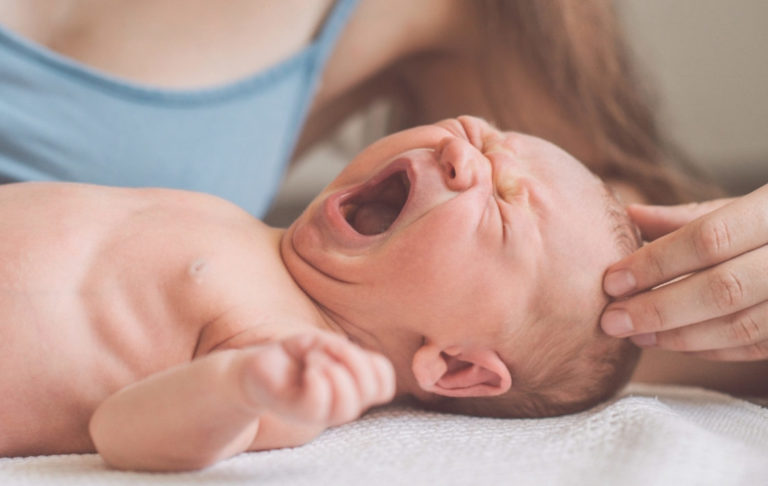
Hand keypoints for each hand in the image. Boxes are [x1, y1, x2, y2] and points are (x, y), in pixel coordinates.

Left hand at [237, 333, 395, 425]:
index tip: (347, 351)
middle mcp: (340, 404)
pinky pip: (319, 401)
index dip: (375, 367)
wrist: (255, 368)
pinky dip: (316, 376)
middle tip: (325, 350)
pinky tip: (304, 370)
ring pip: (348, 404)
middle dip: (353, 361)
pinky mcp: (297, 413)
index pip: (384, 386)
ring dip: (333, 369)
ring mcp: (320, 413)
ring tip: (312, 362)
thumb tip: (349, 355)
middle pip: (370, 392)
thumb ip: (340, 350)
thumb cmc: (291, 356)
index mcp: (352, 388)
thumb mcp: (321, 342)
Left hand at [601, 184, 767, 360]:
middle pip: (722, 289)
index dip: (656, 263)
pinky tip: (673, 343)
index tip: (611, 280)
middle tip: (611, 319)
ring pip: (741, 326)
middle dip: (659, 308)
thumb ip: (693, 216)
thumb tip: (629, 215)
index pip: (709, 238)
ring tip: (636, 334)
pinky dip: (712, 349)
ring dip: (680, 336)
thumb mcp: (751, 205)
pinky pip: (758, 346)